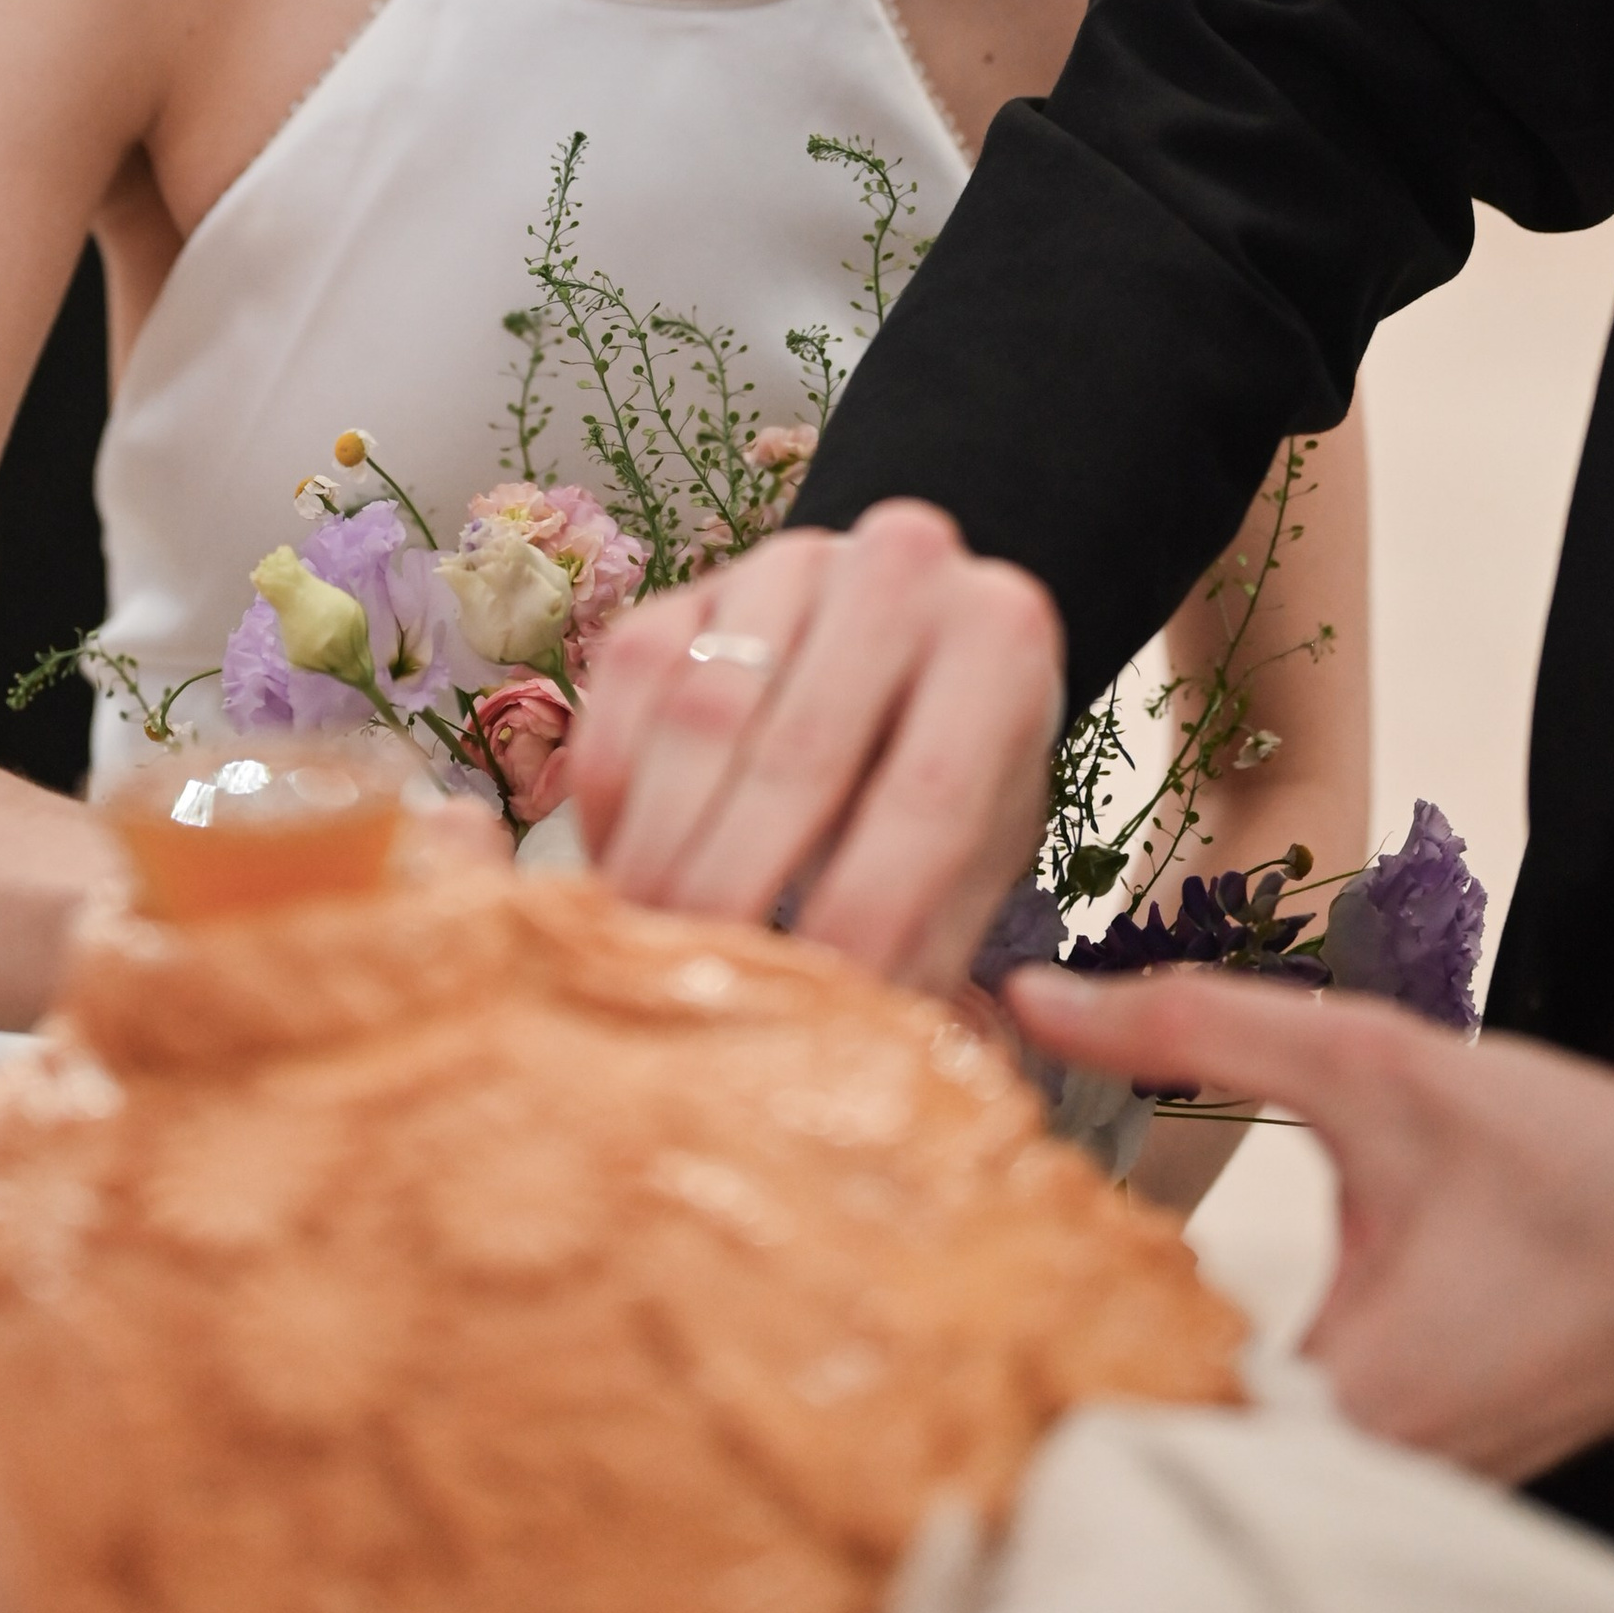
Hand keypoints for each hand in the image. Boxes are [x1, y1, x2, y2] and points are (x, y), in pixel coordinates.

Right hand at [568, 503, 1063, 993]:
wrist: (910, 638)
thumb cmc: (952, 767)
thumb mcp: (983, 841)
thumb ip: (942, 933)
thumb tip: (876, 1052)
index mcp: (1001, 636)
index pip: (929, 796)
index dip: (867, 915)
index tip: (815, 1011)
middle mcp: (898, 568)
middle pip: (800, 752)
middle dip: (738, 890)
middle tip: (699, 988)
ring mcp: (785, 561)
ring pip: (700, 713)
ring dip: (662, 847)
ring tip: (645, 945)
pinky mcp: (692, 580)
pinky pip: (629, 681)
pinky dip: (612, 790)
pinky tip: (616, 868)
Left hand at [1008, 962, 1613, 1481]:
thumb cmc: (1570, 1166)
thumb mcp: (1373, 1066)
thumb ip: (1198, 1030)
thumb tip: (1031, 999)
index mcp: (1351, 1406)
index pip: (1136, 1426)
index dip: (1032, 1358)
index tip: (960, 1275)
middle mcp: (1367, 1478)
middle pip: (1160, 1441)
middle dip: (1065, 1353)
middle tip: (972, 1264)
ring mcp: (1392, 1485)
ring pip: (1215, 1441)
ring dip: (1134, 1364)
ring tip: (1034, 1279)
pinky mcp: (1406, 1466)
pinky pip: (1271, 1435)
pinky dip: (1203, 1375)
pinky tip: (1143, 1308)